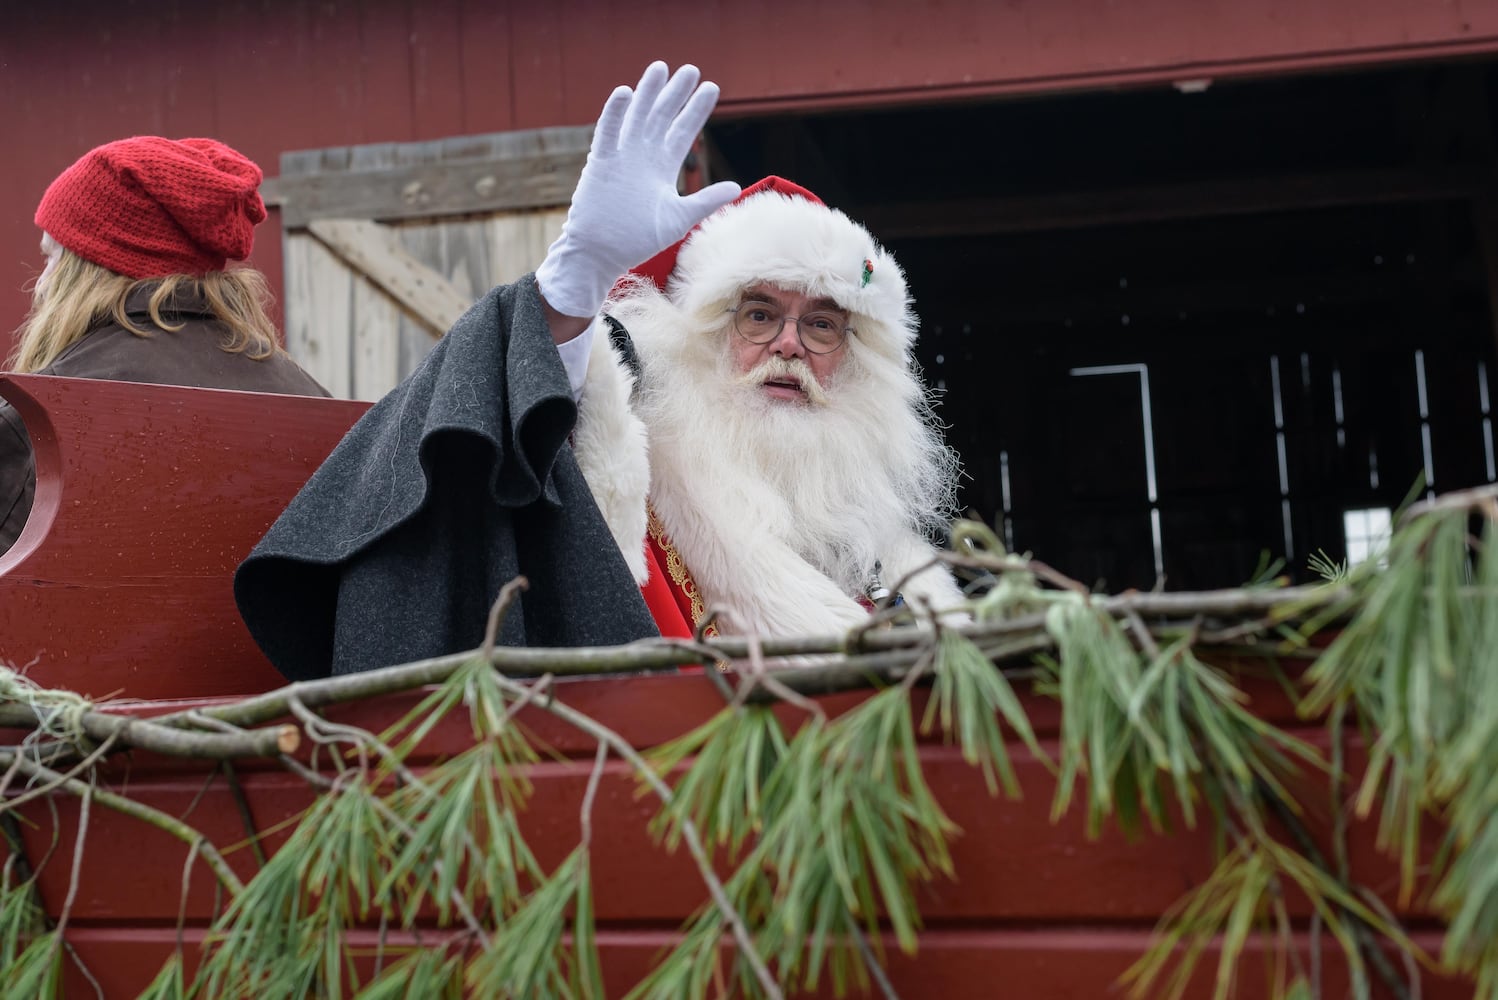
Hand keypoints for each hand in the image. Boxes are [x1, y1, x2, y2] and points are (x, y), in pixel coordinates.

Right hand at [535, 61, 741, 319]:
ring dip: (647, 93)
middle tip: (691, 69)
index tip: (711, 87)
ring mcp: (621, 158)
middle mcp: (643, 157)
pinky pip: (607, 134)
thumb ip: (705, 201)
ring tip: (660, 68)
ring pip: (636, 117)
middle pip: (661, 117)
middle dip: (675, 94)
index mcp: (661, 168)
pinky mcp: (600, 164)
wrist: (602, 254)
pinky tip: (624, 92)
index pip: (682, 131)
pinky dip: (614, 114)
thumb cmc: (638, 240)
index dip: (695, 110)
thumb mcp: (679, 218)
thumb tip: (737, 187)